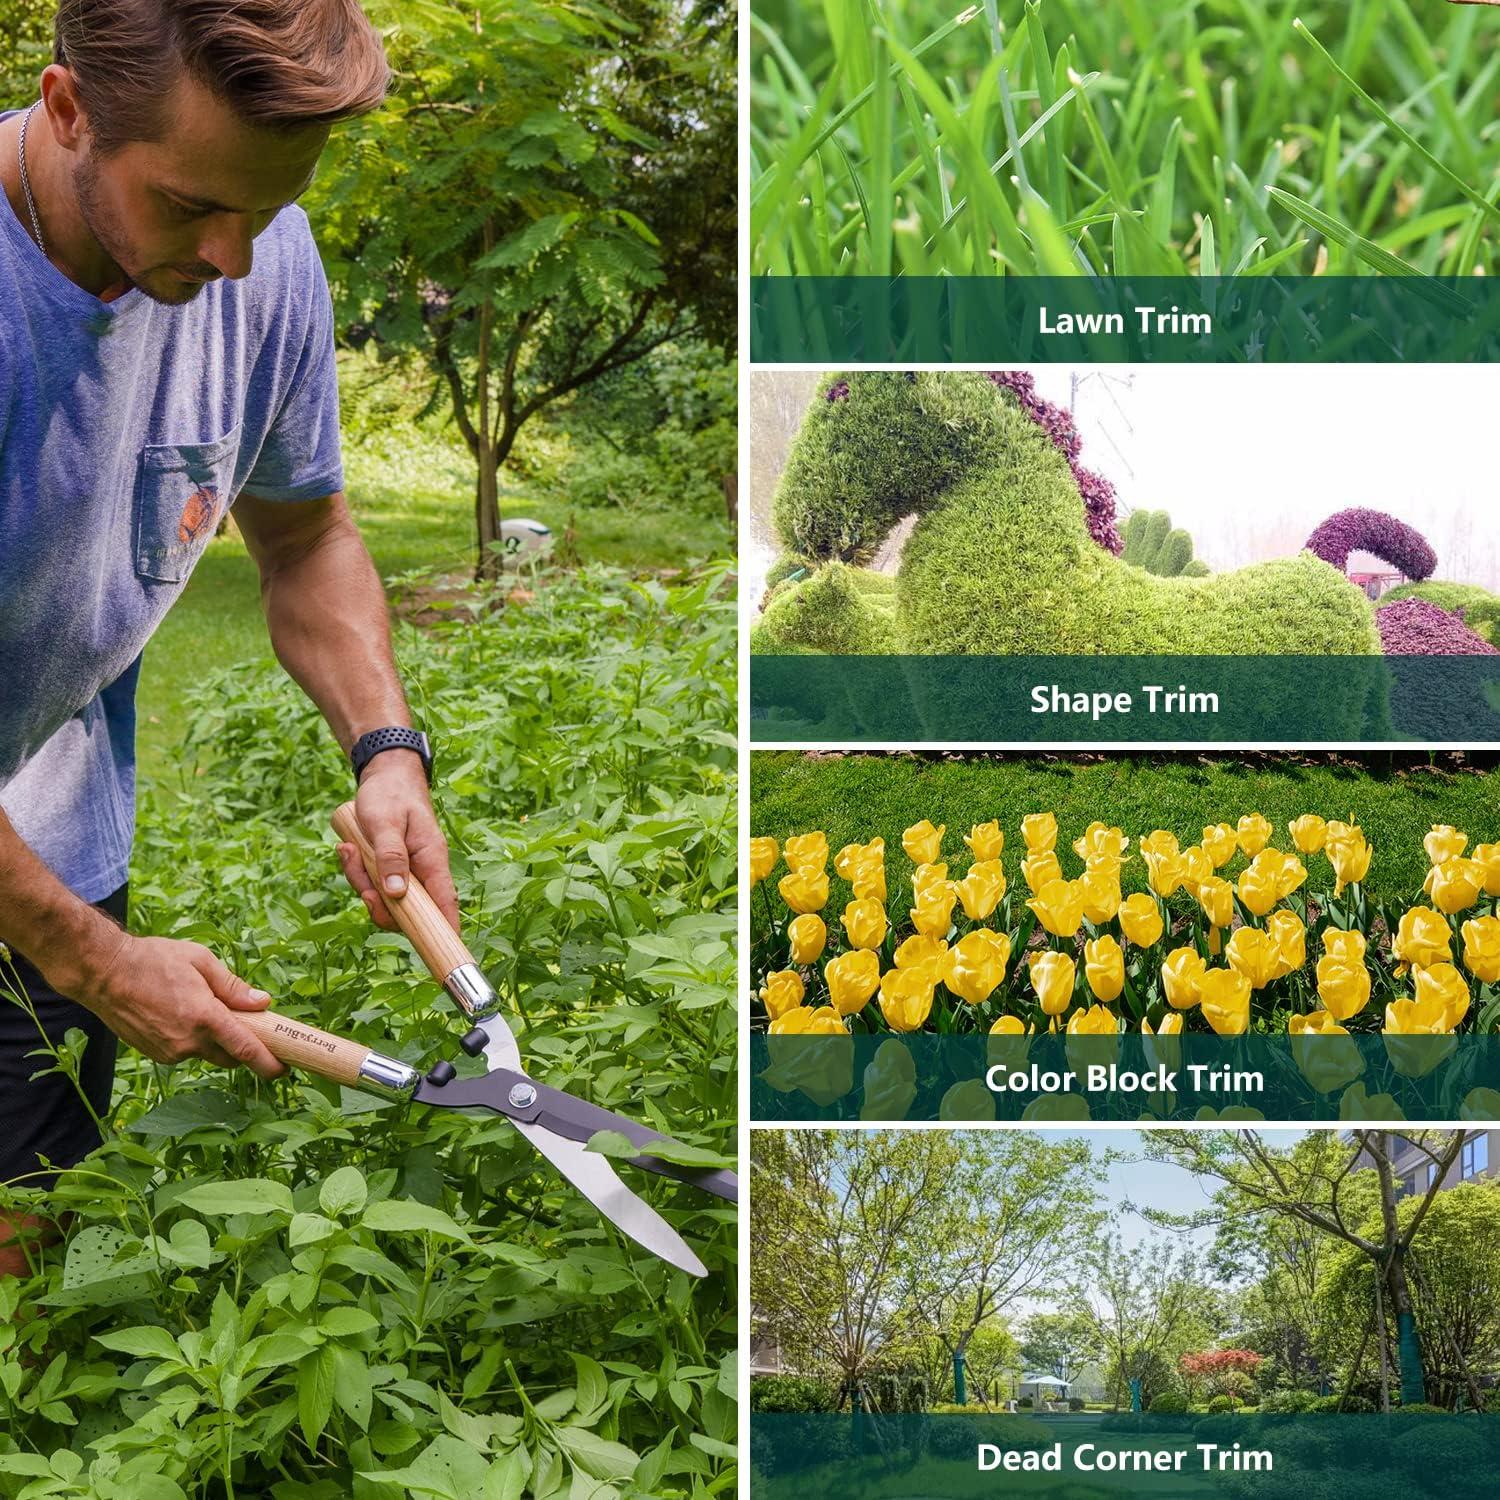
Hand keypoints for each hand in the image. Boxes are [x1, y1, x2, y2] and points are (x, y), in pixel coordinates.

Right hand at [63, 930, 287, 1079]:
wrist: (103, 972)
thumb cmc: (154, 959)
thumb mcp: (201, 961)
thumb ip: (234, 987)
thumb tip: (263, 1003)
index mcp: (204, 1016)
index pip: (246, 1049)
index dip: (268, 1063)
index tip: (285, 1069)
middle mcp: (188, 1041)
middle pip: (230, 1057)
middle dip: (244, 1049)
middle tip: (252, 1028)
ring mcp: (169, 1052)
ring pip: (206, 1054)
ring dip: (215, 1041)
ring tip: (205, 1010)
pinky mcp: (155, 1055)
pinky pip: (186, 1052)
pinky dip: (193, 1040)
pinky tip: (182, 1015)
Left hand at [336, 751, 460, 933]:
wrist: (384, 774)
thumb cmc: (391, 795)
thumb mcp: (386, 823)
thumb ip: (390, 858)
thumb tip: (396, 895)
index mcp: (432, 861)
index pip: (445, 904)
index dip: (446, 932)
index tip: (442, 955)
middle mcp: (421, 871)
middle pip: (406, 910)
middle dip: (379, 905)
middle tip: (364, 889)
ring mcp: (404, 871)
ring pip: (383, 897)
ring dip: (361, 881)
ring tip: (350, 850)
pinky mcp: (387, 867)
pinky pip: (371, 883)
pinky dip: (356, 871)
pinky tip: (348, 848)